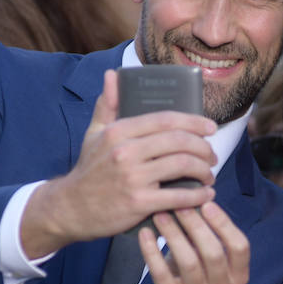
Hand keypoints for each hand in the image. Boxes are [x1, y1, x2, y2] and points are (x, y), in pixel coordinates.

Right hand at [20, 70, 218, 255]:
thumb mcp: (93, 133)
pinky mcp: (138, 203)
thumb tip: (113, 75)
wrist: (71, 208)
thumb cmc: (89, 170)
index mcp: (118, 131)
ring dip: (203, 170)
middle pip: (178, 141)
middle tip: (211, 155)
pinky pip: (178, 196)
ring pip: (182, 166)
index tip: (210, 127)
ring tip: (209, 174)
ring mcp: (133, 178)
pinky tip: (205, 194)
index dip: (193, 122)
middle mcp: (125, 152)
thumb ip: (107, 104)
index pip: (165, 120)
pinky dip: (197, 196)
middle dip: (203, 147)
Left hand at [143, 202, 249, 283]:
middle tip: (179, 204)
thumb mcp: (211, 266)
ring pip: (188, 262)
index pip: (240, 247)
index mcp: (237, 279)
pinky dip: (151, 251)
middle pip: (213, 253)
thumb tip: (195, 197)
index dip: (224, 223)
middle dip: (196, 225)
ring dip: (173, 234)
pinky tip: (144, 234)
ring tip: (160, 215)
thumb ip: (209, 239)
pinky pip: (160, 274)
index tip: (207, 203)